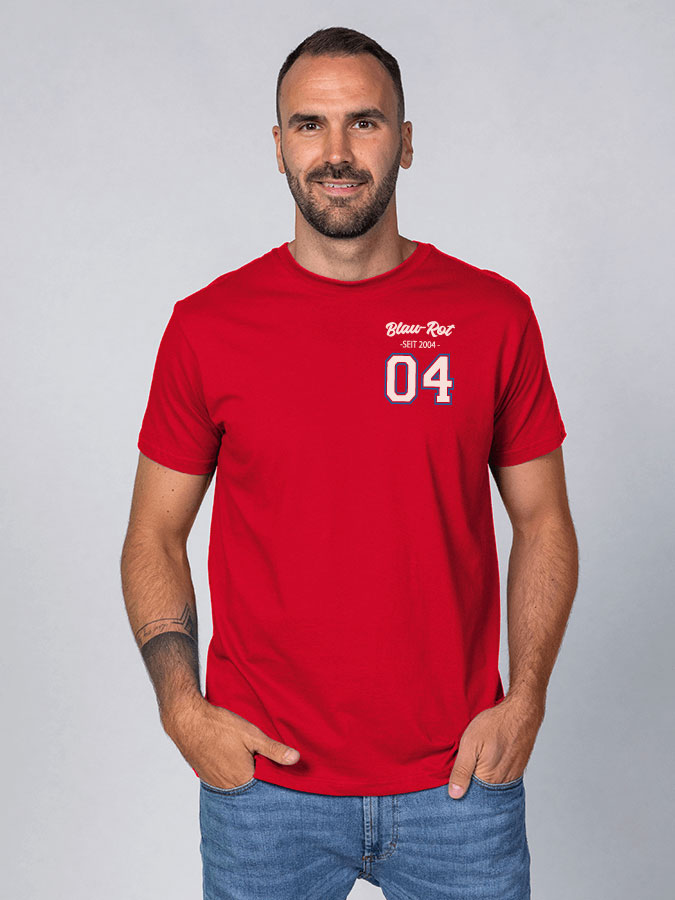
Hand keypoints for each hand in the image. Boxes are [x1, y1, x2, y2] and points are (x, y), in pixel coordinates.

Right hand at [161, 695, 299, 789]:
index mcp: (243, 779)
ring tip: (255, 766)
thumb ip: (274, 749)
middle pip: (253, 792)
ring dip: (248, 780)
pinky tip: (237, 763)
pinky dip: (235, 777)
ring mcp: (216, 784)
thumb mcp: (251, 734)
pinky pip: (227, 784)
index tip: (285, 779)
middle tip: (270, 771)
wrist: (187, 721)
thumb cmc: (219, 726)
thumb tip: (296, 759)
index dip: (276, 783)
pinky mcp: (208, 778)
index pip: (266, 790)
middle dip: (263, 784)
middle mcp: (229, 787)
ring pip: (239, 788)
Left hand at [447, 693, 543, 798]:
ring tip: (474, 767)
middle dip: (470, 788)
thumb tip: (454, 795)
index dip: (458, 791)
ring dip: (481, 782)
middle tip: (462, 772)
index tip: (450, 786)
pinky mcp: (517, 771)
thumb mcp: (470, 743)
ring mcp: (512, 778)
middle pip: (481, 795)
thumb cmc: (495, 724)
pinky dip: (492, 777)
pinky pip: (501, 781)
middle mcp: (502, 784)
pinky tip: (486, 764)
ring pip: (491, 788)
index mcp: (489, 779)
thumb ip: (462, 770)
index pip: (470, 798)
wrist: (522, 712)